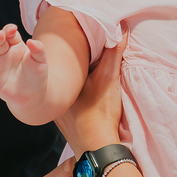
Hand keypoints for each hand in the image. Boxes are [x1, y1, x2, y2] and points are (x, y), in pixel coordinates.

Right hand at [0, 24, 47, 111]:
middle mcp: (3, 54)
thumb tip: (31, 41)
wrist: (33, 94)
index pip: (10, 34)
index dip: (9, 31)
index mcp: (15, 45)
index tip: (12, 30)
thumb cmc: (37, 74)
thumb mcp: (41, 61)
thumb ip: (38, 50)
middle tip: (0, 36)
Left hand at [56, 40, 124, 154]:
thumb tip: (121, 29)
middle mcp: (56, 95)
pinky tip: (87, 100)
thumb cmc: (100, 113)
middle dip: (76, 68)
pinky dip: (77, 99)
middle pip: (68, 76)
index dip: (78, 52)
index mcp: (63, 81)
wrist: (97, 147)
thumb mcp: (109, 78)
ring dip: (76, 85)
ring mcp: (58, 110)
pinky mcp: (64, 123)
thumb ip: (114, 52)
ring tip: (88, 80)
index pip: (69, 60)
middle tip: (89, 60)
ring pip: (68, 91)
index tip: (86, 43)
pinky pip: (69, 104)